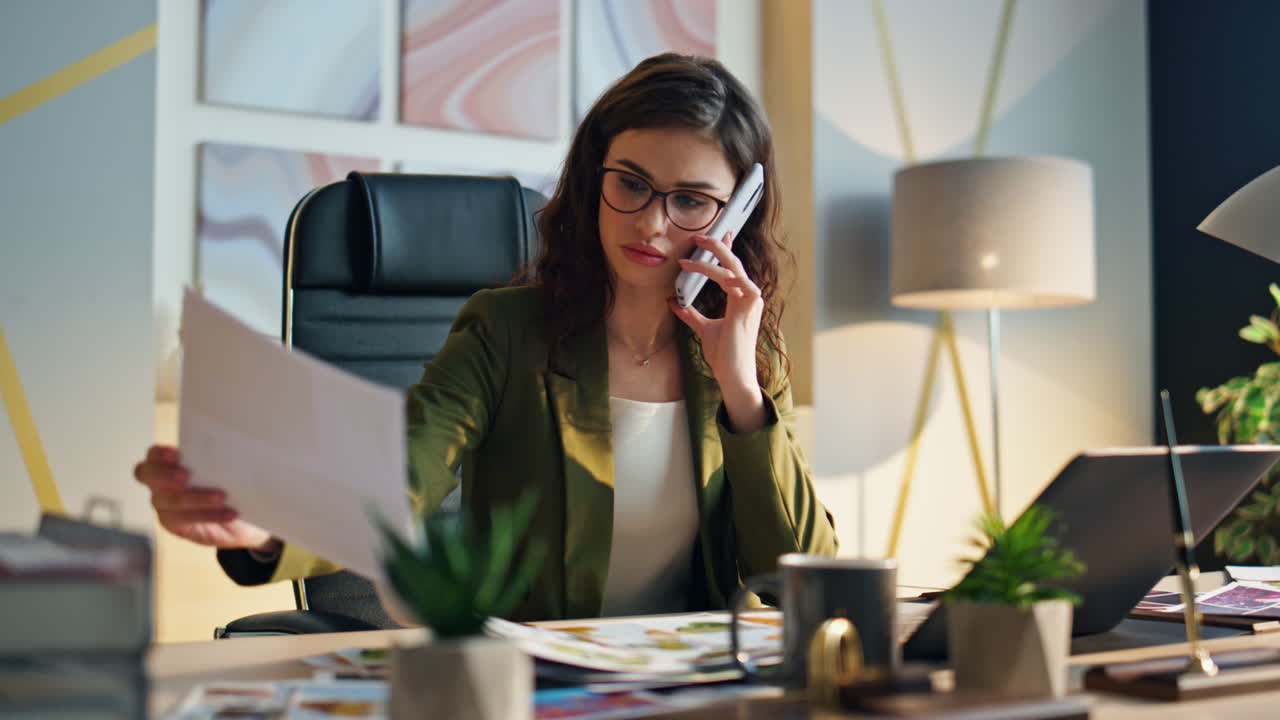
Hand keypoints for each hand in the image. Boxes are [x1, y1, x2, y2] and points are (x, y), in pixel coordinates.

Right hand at [133, 445, 275, 550]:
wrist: (242, 519)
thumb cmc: (232, 486)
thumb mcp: (228, 469)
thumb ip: (222, 458)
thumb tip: (235, 448)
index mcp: (169, 463)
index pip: (153, 455)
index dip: (160, 453)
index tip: (177, 453)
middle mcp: (160, 483)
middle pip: (147, 475)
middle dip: (165, 474)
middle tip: (187, 476)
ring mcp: (164, 505)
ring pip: (170, 500)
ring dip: (196, 497)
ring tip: (221, 497)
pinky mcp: (174, 525)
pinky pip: (185, 519)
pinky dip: (209, 515)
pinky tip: (230, 513)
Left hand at [669, 231, 765, 432]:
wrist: (732, 374)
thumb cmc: (723, 354)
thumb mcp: (703, 329)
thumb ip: (691, 314)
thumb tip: (674, 302)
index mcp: (740, 298)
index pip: (732, 267)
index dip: (726, 249)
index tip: (720, 232)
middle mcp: (748, 296)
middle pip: (733, 263)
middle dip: (716, 247)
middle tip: (697, 237)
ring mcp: (751, 302)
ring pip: (732, 270)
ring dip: (710, 263)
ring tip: (687, 261)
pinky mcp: (749, 309)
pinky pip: (741, 285)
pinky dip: (730, 278)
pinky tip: (720, 274)